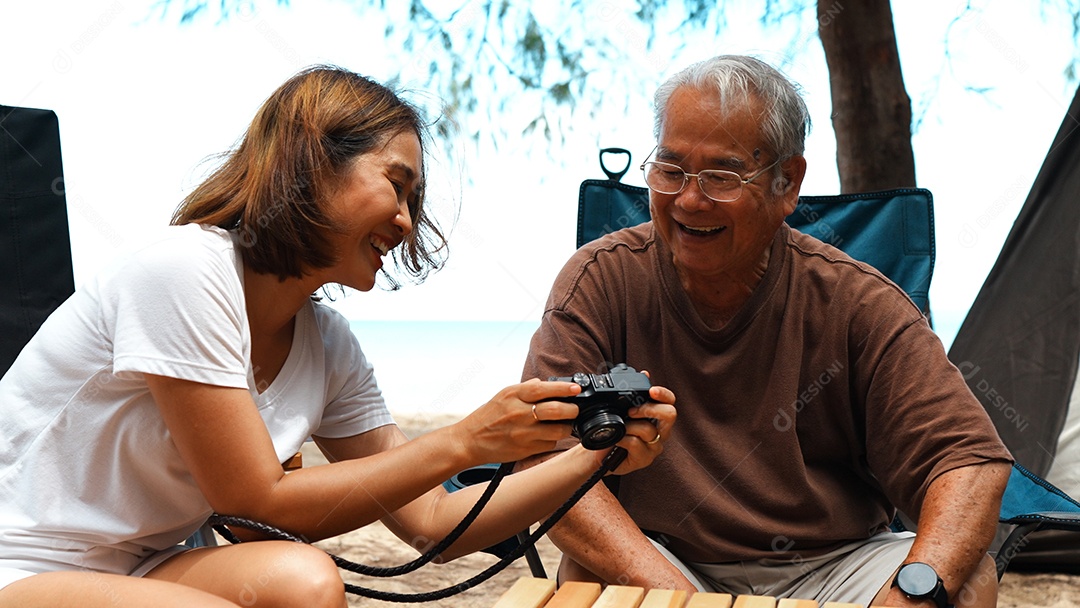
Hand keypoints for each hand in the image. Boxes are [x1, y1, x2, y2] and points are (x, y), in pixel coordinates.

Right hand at [450, 379, 581, 464]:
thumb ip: (526, 388)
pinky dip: (554, 439)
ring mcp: (523, 433)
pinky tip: (549, 435)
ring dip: (567, 427)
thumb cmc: (488, 416)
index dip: (563, 388)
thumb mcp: (503, 395)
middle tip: (575, 409)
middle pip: (556, 410)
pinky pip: (549, 444)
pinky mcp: (525, 449)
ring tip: (566, 423)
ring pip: (557, 431)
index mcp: (513, 395)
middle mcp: (519, 413)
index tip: (576, 388)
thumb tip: (546, 384)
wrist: (470, 440)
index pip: (543, 389)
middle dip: (572, 409)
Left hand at [602, 384, 676, 474]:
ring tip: (619, 427)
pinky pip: (635, 443)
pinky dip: (622, 438)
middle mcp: (660, 431)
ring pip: (648, 429)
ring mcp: (654, 446)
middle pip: (670, 414)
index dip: (663, 394)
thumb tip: (645, 373)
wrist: (600, 454)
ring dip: (629, 425)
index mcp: (657, 416)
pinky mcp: (644, 459)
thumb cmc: (614, 430)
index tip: (652, 391)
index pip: (670, 401)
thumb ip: (634, 393)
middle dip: (649, 408)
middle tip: (631, 411)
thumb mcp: (621, 409)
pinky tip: (616, 439)